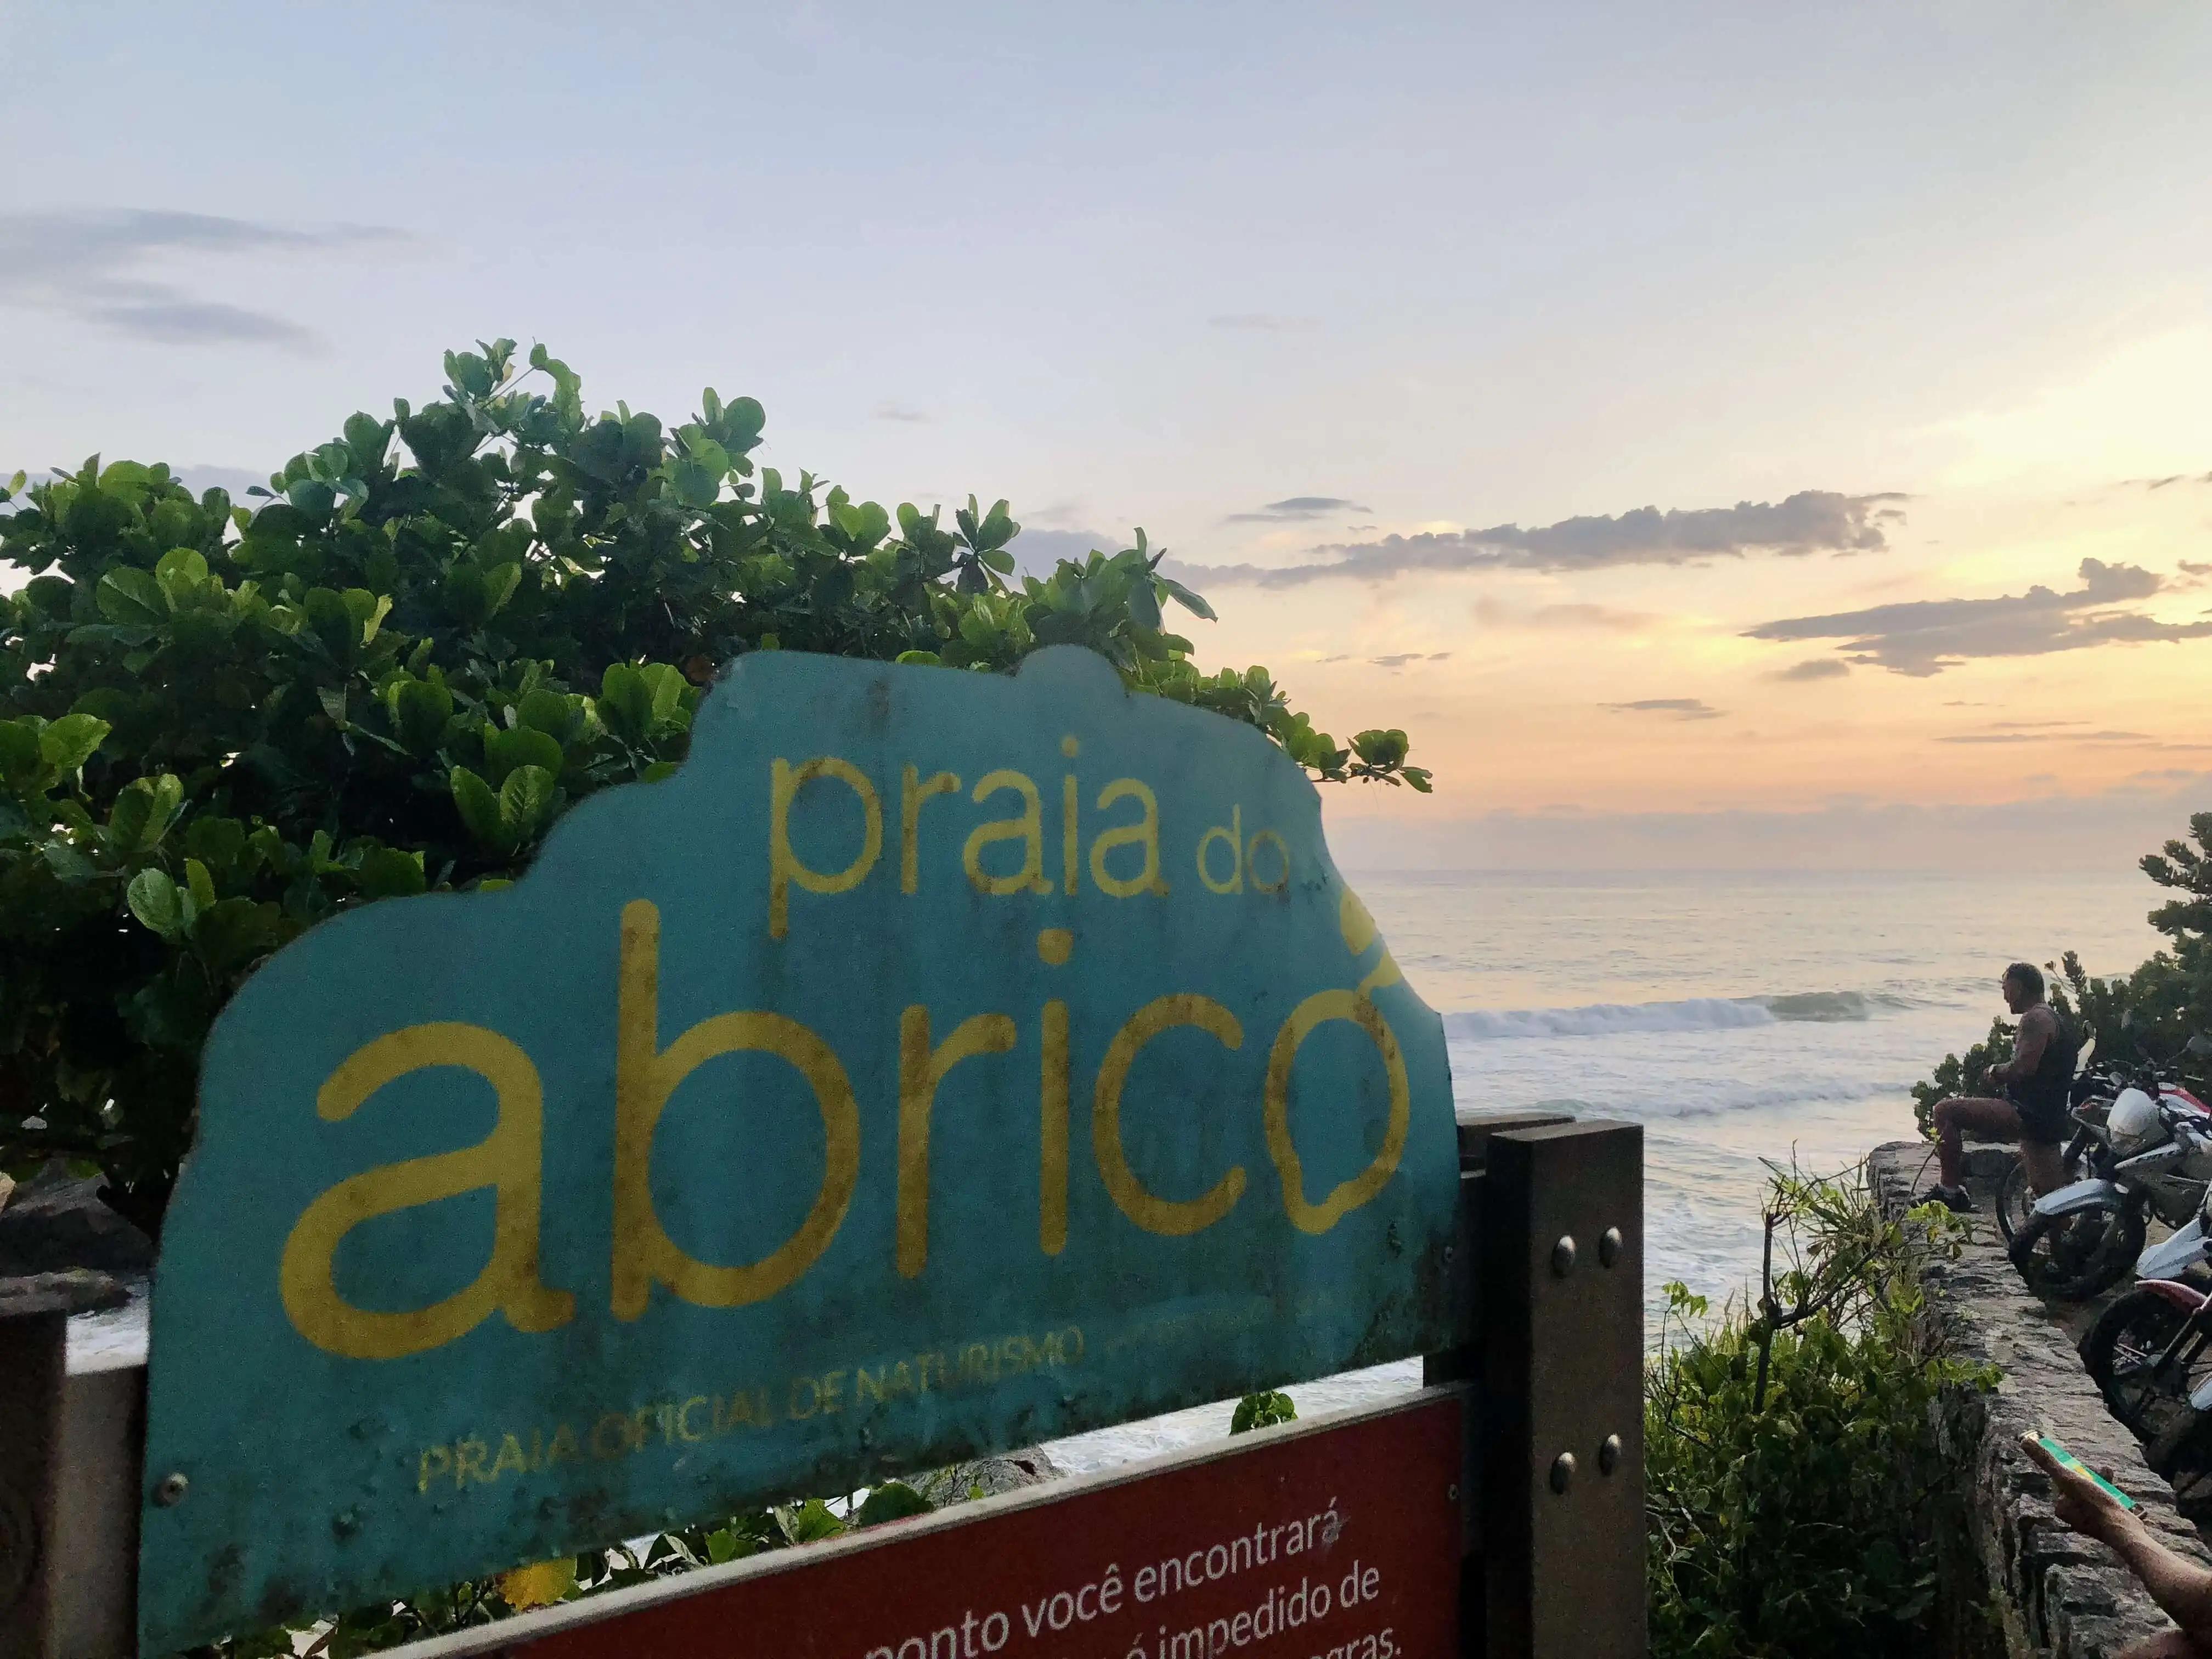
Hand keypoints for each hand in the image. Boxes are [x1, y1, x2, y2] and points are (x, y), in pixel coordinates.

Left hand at [2020, 1433, 2137, 1545]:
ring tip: (2110, 1474)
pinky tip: (2120, 1490)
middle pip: (2081, 1487)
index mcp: (2062, 1508)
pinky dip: (2113, 1494)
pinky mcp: (2109, 1523)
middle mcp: (2075, 1517)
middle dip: (2092, 1477)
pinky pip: (2109, 1503)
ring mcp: (2093, 1521)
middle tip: (2102, 1471)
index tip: (2083, 1469)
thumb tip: (2025, 1441)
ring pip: (2096, 1494)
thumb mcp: (2068, 1478)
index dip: (2074, 1472)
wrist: (2125, 1531)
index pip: (2064, 1482)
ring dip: (2104, 1482)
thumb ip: (2047, 1461)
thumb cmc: (2095, 1504)